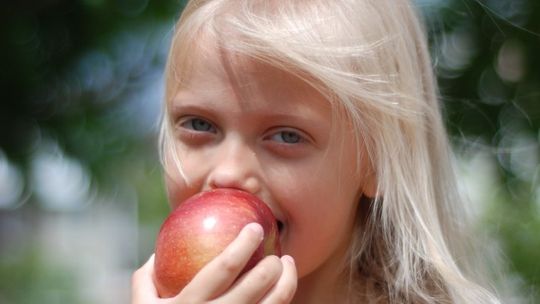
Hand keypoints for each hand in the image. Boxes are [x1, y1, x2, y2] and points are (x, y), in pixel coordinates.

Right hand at [131, 223, 296, 303]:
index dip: (243, 245)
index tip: (255, 228)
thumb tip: (156, 251)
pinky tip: (283, 290)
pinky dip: (282, 302)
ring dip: (287, 283)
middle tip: (277, 253)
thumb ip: (145, 279)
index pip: (224, 268)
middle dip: (272, 266)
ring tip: (288, 265)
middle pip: (254, 287)